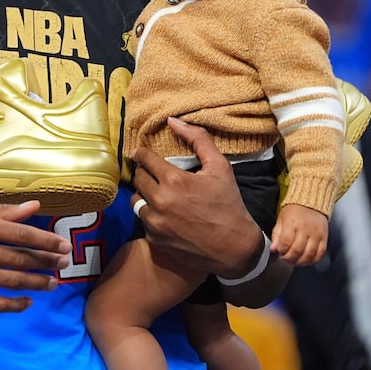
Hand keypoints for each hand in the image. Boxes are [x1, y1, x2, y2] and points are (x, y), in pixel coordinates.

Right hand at [0, 200, 71, 312]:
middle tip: (64, 263)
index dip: (45, 240)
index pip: (19, 233)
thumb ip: (1, 211)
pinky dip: (12, 304)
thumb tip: (33, 206)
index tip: (63, 245)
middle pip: (18, 258)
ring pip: (9, 281)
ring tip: (52, 283)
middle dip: (46, 262)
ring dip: (35, 284)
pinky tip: (26, 302)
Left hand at [131, 117, 265, 278]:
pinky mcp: (155, 240)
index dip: (142, 153)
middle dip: (144, 173)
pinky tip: (164, 213)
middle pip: (138, 179)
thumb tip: (173, 121)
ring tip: (157, 193)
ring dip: (144, 194)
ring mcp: (155, 223)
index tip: (140, 152)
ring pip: (136, 201)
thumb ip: (198, 139)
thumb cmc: (228, 204)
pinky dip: (150, 215)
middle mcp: (159, 201)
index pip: (145, 159)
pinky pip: (143, 221)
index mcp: (174, 181)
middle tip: (152, 173)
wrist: (234, 248)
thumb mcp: (220, 167)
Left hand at [271, 203, 327, 264]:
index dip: (281, 251)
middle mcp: (305, 228)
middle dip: (289, 258)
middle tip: (286, 259)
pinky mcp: (324, 237)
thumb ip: (276, 235)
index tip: (280, 252)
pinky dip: (313, 260)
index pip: (285, 242)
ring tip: (295, 261)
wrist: (311, 202)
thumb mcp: (281, 219)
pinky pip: (320, 253)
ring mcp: (316, 233)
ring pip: (309, 254)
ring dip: (301, 262)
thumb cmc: (295, 211)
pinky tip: (307, 261)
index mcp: (292, 223)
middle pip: (297, 250)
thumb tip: (273, 249)